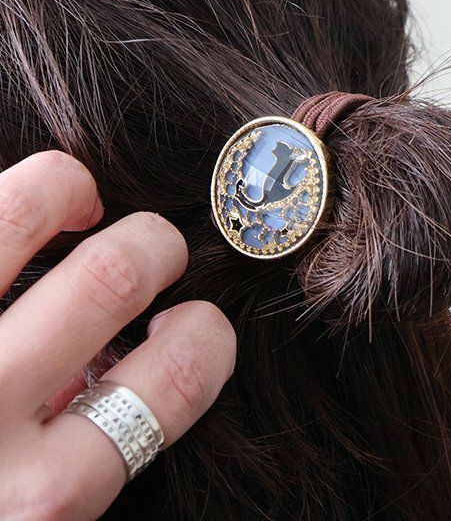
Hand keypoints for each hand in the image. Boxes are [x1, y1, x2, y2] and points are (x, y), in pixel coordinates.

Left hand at [0, 151, 236, 520]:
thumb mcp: (28, 516)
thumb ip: (78, 452)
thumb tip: (123, 354)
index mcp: (39, 499)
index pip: (171, 380)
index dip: (207, 335)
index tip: (193, 322)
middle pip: (112, 273)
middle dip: (155, 243)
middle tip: (150, 249)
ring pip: (18, 206)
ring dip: (70, 186)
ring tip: (76, 200)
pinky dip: (0, 204)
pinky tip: (2, 223)